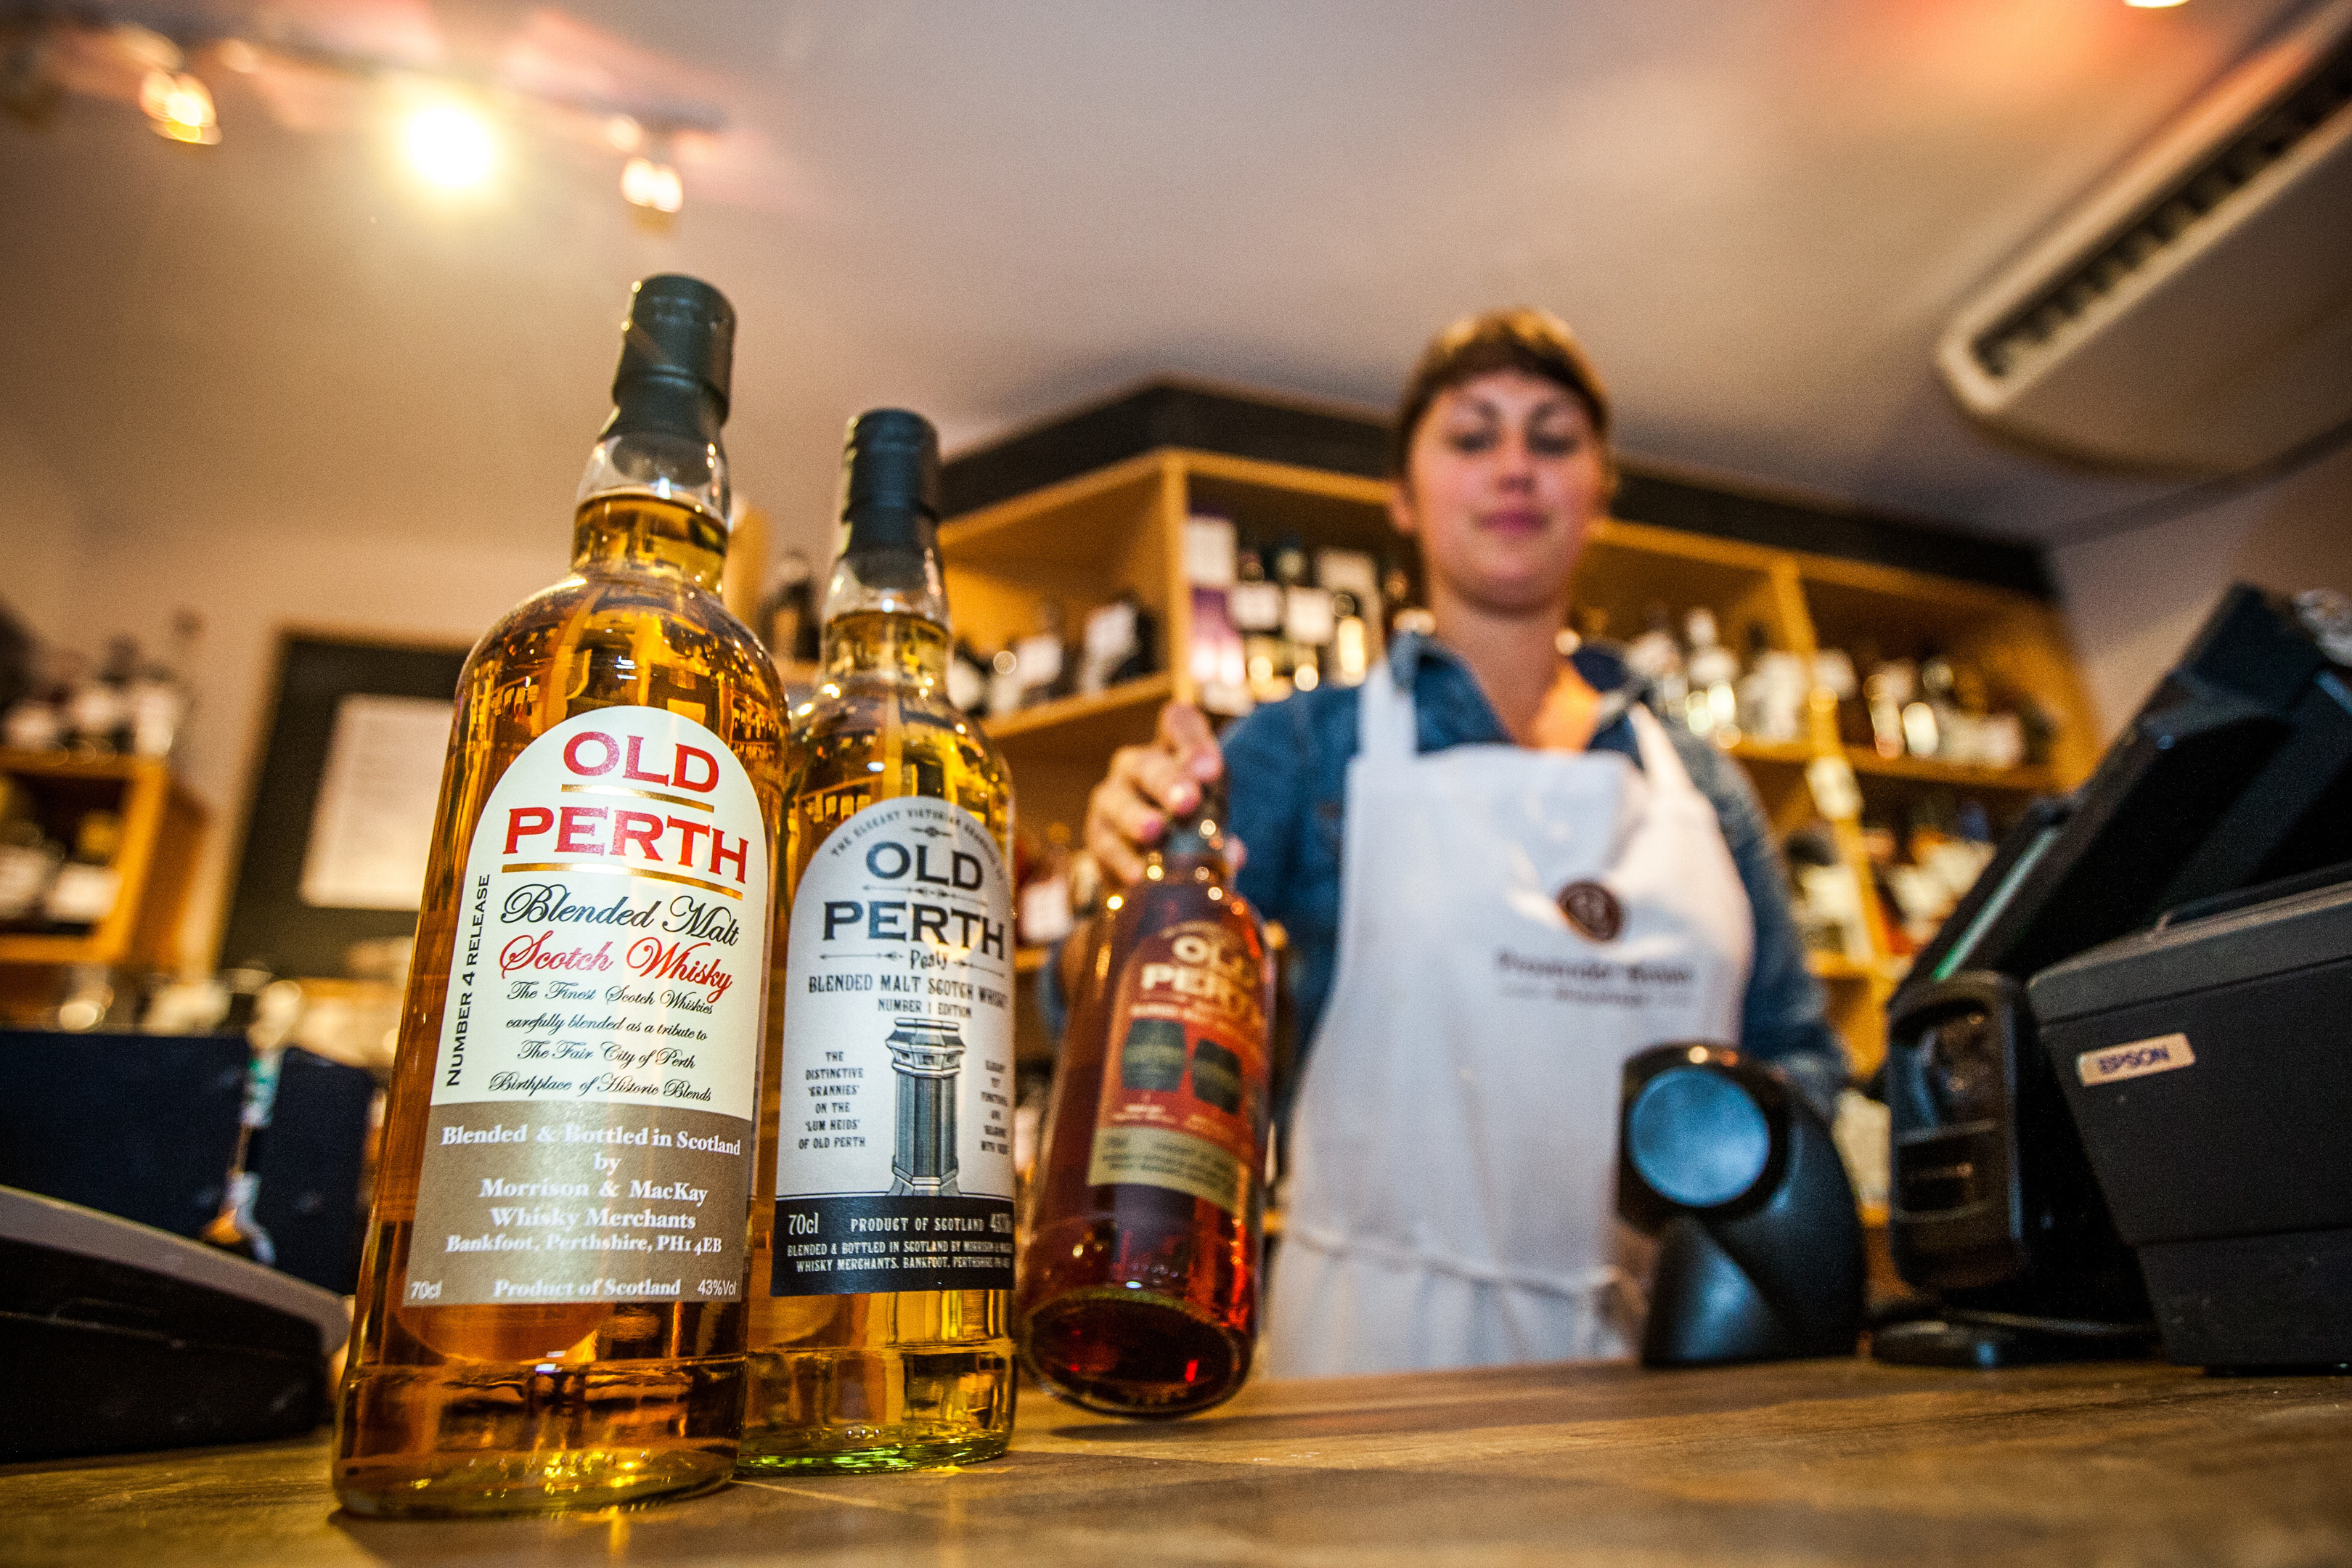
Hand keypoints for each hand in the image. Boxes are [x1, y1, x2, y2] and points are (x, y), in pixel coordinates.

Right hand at [1084, 701, 1239, 885]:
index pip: (1180, 723)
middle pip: (1147, 765)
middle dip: (1168, 781)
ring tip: (1155, 831)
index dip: (1194, 740)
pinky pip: (1105, 844)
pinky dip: (1121, 858)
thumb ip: (1223, 824)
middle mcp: (1135, 768)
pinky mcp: (1098, 837)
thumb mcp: (1211, 812)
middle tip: (1188, 800)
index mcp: (1171, 751)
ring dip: (1136, 816)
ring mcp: (1111, 800)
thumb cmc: (1189, 824)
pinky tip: (1138, 873)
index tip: (1212, 769)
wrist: (1151, 861)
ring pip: (1117, 801)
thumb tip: (1233, 853)